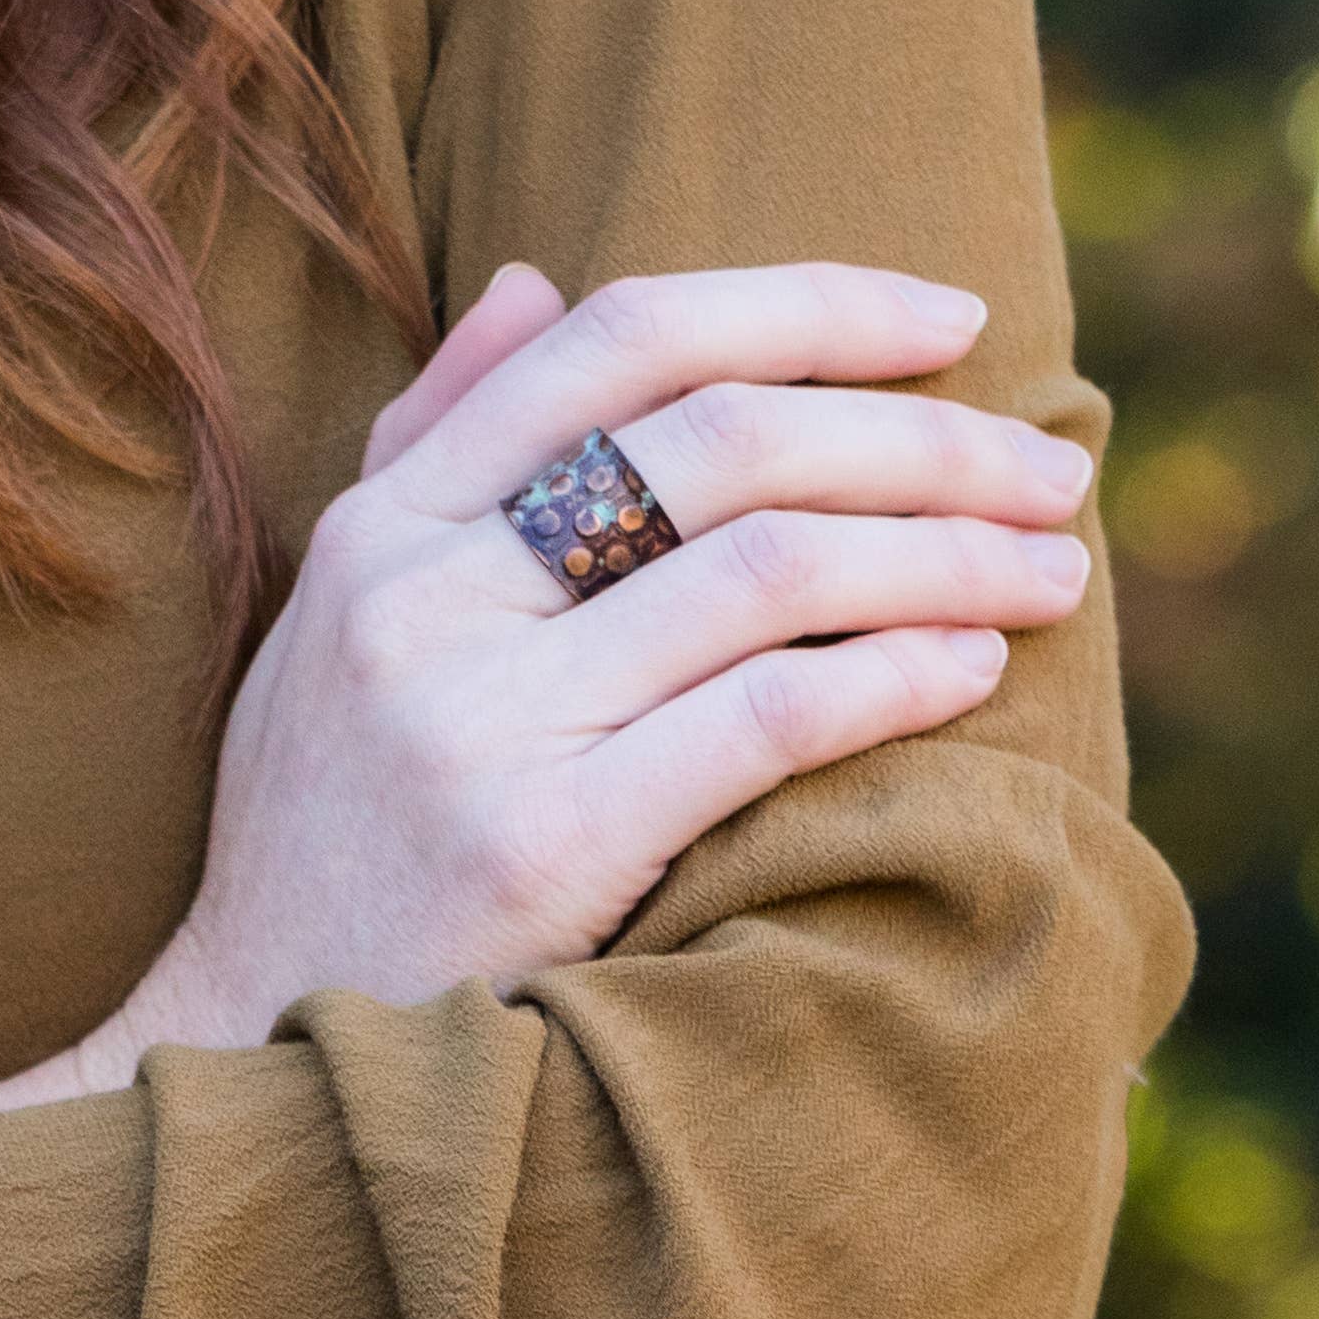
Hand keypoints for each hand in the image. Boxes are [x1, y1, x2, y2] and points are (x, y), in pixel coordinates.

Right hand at [0, 260, 1095, 1118]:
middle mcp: (426, 594)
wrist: (265, 1038)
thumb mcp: (342, 605)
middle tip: (1051, 466)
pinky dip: (895, 673)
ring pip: (767, 568)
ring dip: (945, 553)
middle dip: (925, 439)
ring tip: (1052, 565)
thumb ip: (433, 435)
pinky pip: (765, 717)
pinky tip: (977, 667)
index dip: (810, 305)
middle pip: (726, 443)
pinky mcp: (544, 846)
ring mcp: (479, 718)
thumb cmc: (338, 813)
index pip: (625, 342)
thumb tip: (534, 280)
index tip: (951, 320)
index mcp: (388, 519)